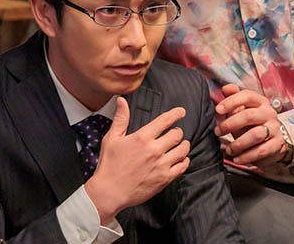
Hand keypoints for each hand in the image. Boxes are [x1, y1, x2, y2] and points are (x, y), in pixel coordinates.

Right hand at [85, 97, 190, 224]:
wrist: (109, 192)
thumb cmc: (109, 166)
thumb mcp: (112, 139)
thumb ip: (121, 119)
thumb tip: (121, 101)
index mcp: (142, 138)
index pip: (165, 120)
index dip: (176, 114)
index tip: (181, 112)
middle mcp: (154, 150)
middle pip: (177, 134)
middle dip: (177, 132)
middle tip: (175, 133)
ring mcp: (160, 165)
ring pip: (183, 150)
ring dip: (183, 145)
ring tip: (180, 145)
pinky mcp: (164, 179)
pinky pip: (182, 166)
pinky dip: (184, 161)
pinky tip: (180, 159)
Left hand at [214, 84, 285, 167]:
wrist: (272, 141)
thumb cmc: (252, 124)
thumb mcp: (242, 110)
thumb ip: (233, 98)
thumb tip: (225, 88)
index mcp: (260, 101)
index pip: (247, 96)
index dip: (231, 102)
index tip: (218, 110)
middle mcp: (269, 113)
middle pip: (249, 115)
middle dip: (230, 124)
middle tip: (218, 132)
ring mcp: (274, 128)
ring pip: (255, 135)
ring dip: (238, 144)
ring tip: (229, 150)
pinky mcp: (277, 144)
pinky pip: (261, 151)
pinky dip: (247, 156)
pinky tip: (238, 158)